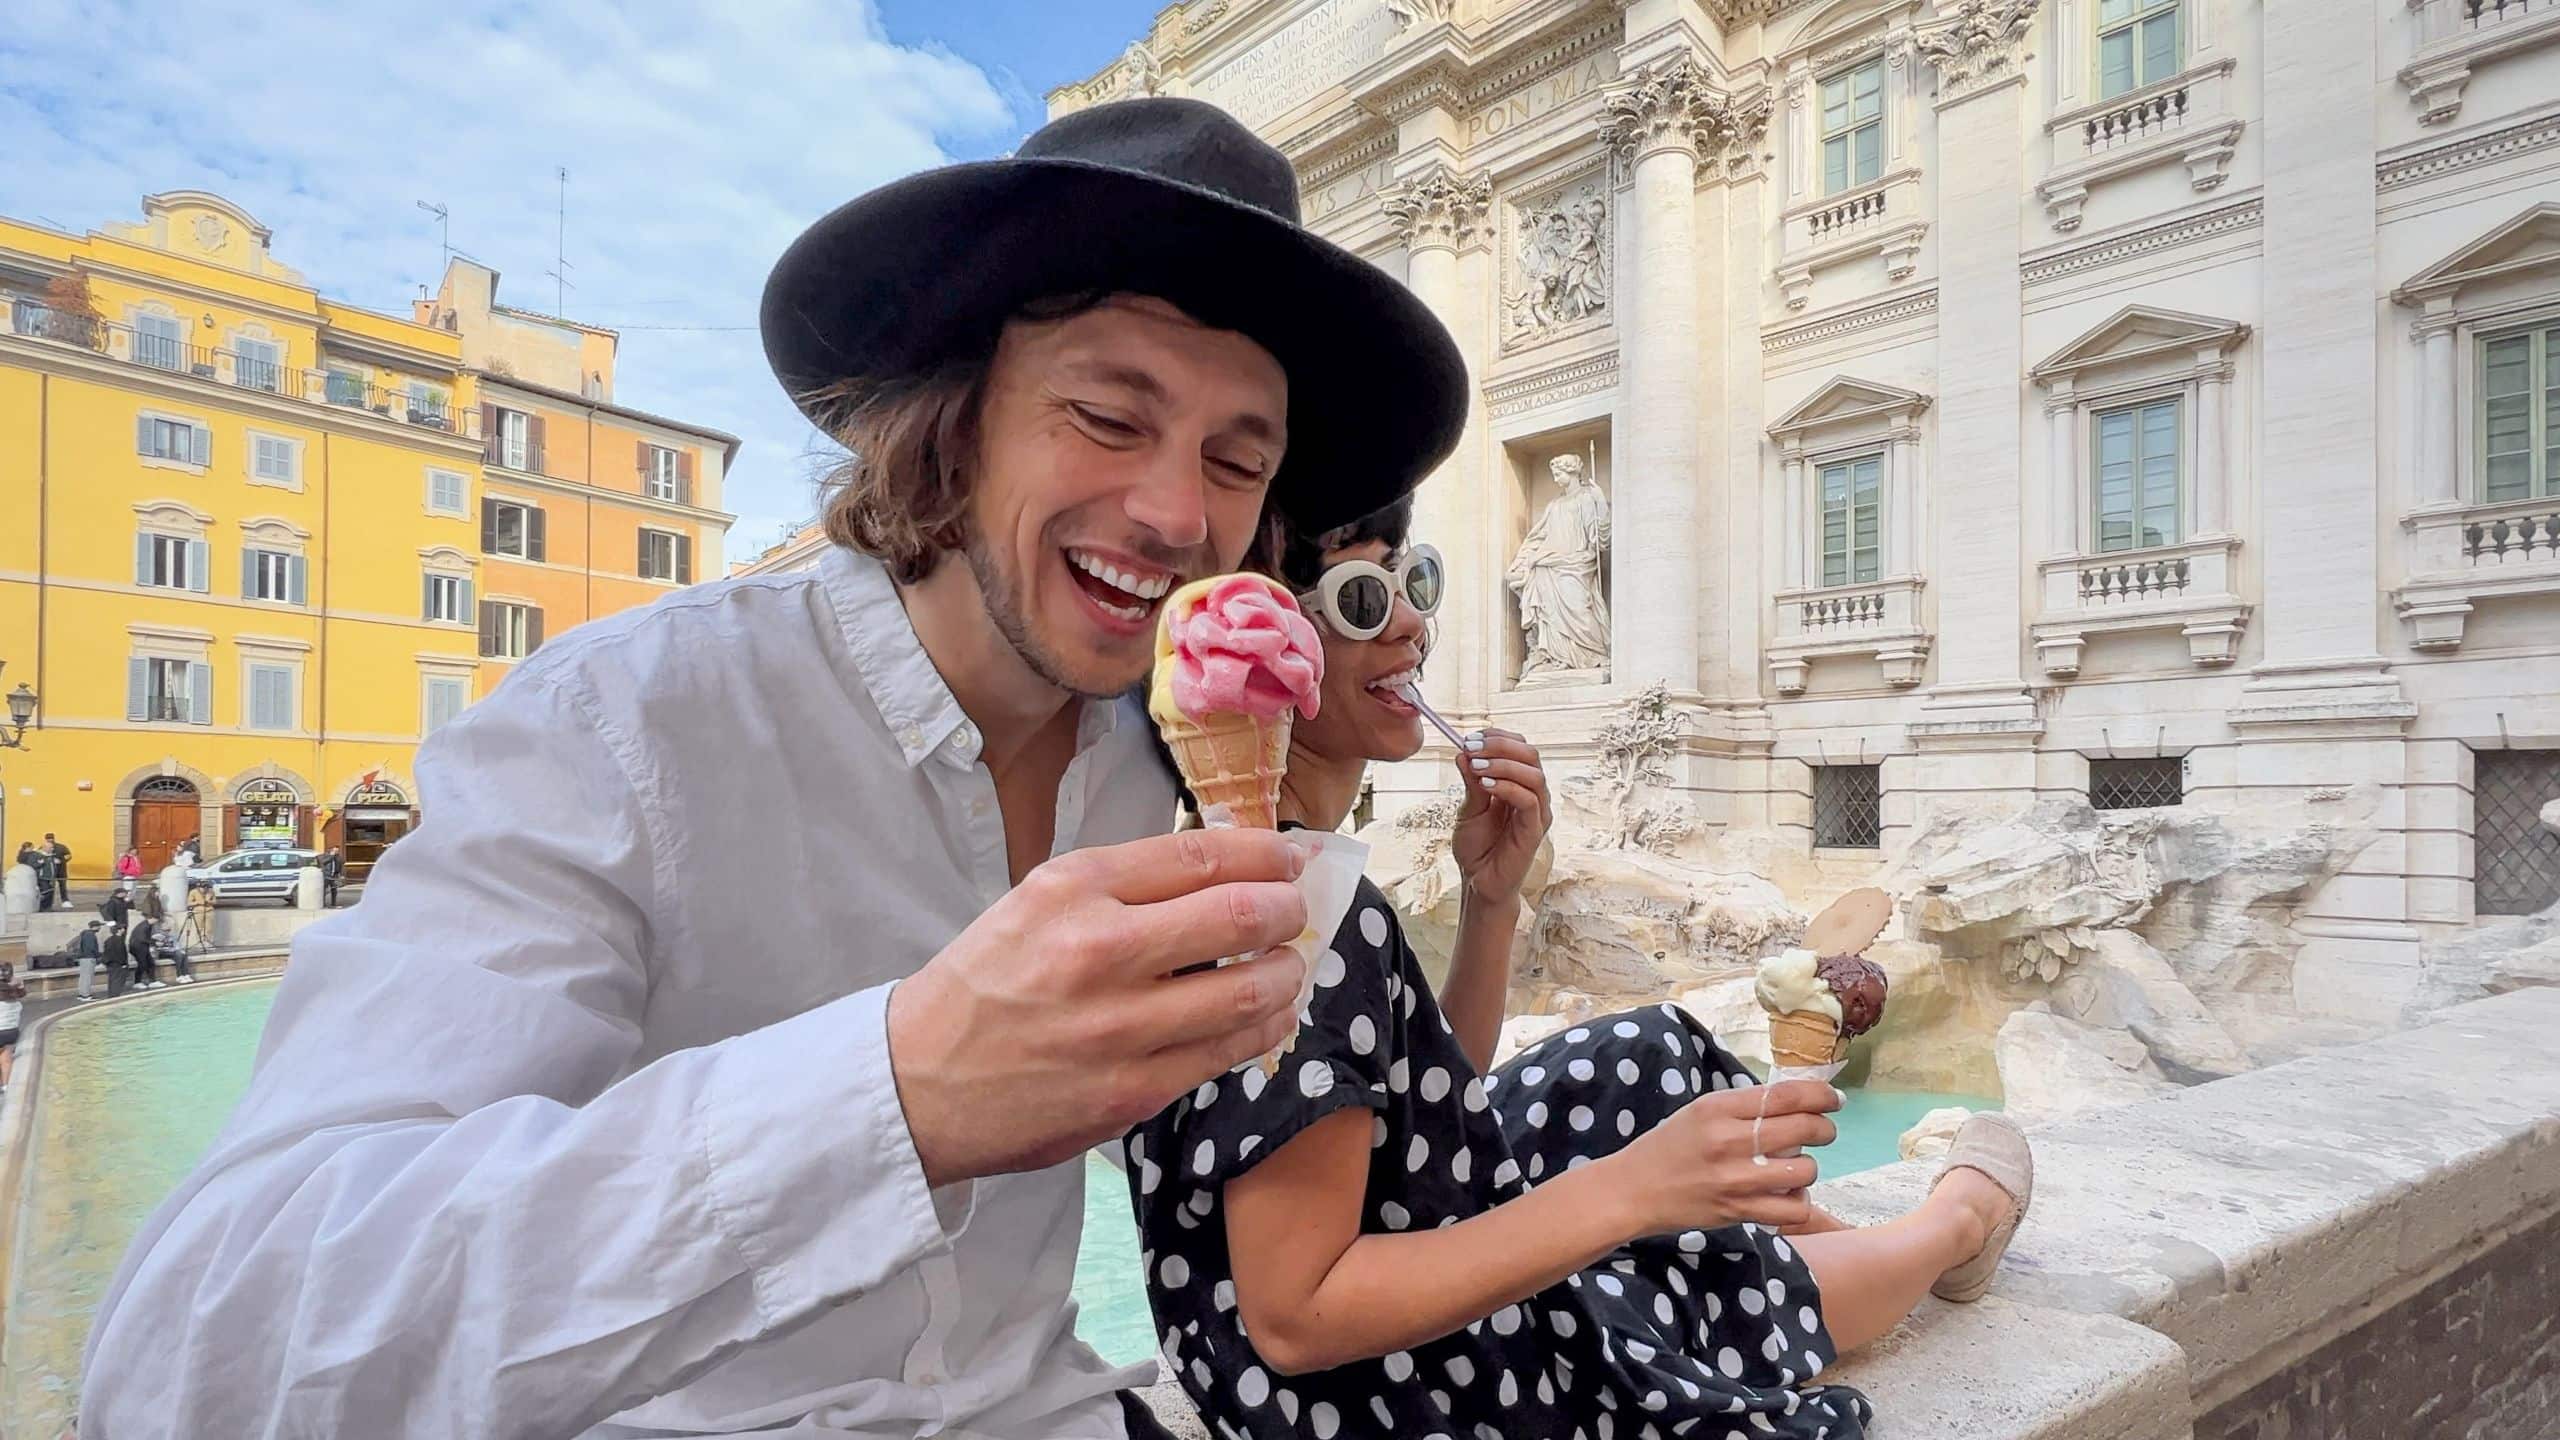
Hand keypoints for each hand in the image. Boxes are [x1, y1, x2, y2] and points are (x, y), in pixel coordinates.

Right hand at [888, 828, 1311, 1187]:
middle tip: (1296, 912)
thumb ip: (1124, 883)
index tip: (1291, 857)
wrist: (918, 1081)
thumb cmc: (985, 984)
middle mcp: (1099, 949)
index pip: (1200, 855)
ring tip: (1286, 967)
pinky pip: (1227, 1052)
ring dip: (1286, 974)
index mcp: (1074, 889)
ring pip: (1249, 990)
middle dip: (1288, 910)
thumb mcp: (1038, 902)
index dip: (1266, 853)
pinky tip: (1266, 1017)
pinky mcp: (1133, 1090)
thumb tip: (1225, 860)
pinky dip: (1263, 1029)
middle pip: (1240, 915)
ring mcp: (1120, 1026)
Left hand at [1450, 728, 1550, 906]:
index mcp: (1519, 784)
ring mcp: (1537, 812)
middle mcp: (1533, 795)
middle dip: (1500, 745)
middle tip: (1472, 746)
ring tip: (1476, 766)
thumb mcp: (1469, 808)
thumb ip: (1471, 782)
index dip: (1497, 737)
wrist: (1478, 882)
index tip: (1470, 737)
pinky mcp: (1535, 830)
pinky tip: (1486, 784)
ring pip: (1534, 774)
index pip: (1520, 748)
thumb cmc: (1477, 847)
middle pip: (1531, 755)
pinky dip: (1508, 786)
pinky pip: (1529, 800)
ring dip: (1504, 763)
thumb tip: (1463, 752)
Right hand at [1604, 1080, 1841, 1238]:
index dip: (1820, 1095)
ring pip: (1804, 1169)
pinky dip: (1799, 1201)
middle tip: (1823, 1131)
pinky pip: (1794, 1209)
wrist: (1633, 1190)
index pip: (1786, 1095)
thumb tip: (1797, 1102)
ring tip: (1795, 1167)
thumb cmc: (1669, 1147)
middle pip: (1803, 1128)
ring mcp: (1736, 1179)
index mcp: (1719, 1108)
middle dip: (1824, 1129)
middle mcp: (1729, 1140)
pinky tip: (1787, 1195)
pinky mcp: (1739, 1211)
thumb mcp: (1700, 1112)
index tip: (1833, 1099)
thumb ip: (1744, 1107)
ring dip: (1808, 1167)